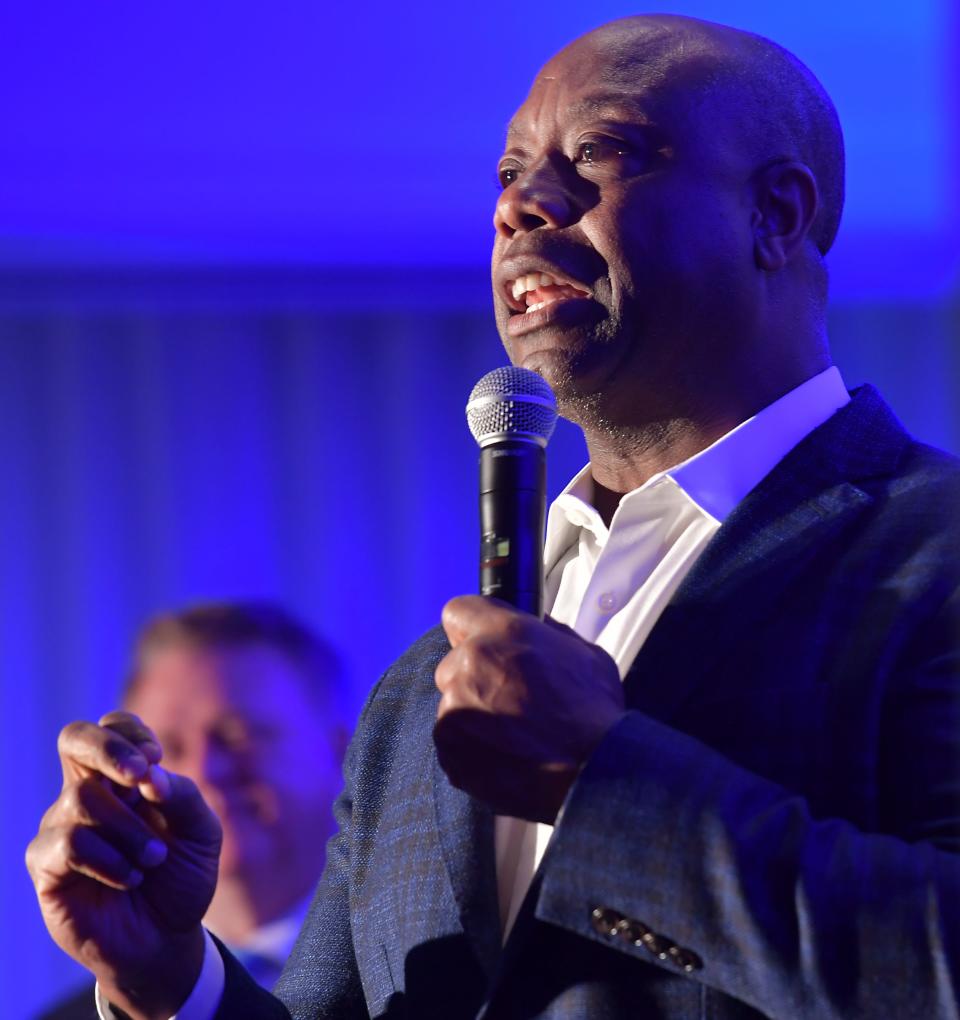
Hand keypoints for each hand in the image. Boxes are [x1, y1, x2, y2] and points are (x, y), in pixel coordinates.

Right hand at [25, 711, 221, 1019]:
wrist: (167, 937)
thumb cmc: (182, 876)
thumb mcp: (201, 831)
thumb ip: (182, 795)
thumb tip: (149, 774)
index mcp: (124, 777)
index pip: (112, 726)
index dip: (129, 732)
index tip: (156, 759)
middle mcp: (87, 792)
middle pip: (74, 739)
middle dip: (108, 748)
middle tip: (141, 775)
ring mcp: (61, 827)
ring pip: (84, 798)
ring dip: (131, 831)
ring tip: (152, 860)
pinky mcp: (46, 866)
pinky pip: (70, 844)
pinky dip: (110, 860)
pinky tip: (129, 878)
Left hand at [434, 596, 624, 822]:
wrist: (591, 775)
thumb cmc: (595, 713)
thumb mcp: (584, 654)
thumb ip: (550, 634)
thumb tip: (537, 625)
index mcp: (500, 634)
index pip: (458, 611)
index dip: (471, 628)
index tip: (484, 644)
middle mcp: (468, 666)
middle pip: (453, 664)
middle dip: (474, 677)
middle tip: (509, 698)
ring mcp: (454, 711)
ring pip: (453, 705)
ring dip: (474, 716)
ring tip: (513, 736)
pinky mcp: (450, 751)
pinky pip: (454, 743)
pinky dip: (473, 749)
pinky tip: (506, 757)